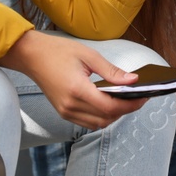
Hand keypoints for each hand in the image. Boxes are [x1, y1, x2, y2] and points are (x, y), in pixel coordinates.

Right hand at [0, 31, 148, 129]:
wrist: (32, 56)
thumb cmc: (58, 51)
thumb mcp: (88, 55)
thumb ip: (111, 71)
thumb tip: (132, 81)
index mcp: (77, 90)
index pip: (110, 107)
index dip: (130, 105)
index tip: (144, 97)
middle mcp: (71, 106)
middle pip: (106, 118)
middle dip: (125, 110)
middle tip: (138, 97)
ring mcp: (65, 112)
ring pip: (98, 124)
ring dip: (114, 115)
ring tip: (125, 100)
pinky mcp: (63, 112)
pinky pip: (87, 122)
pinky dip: (101, 116)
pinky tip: (108, 103)